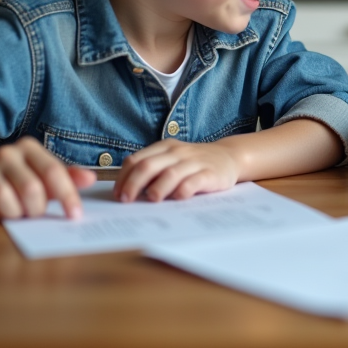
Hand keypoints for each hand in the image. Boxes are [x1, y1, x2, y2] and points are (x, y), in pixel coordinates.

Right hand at [0, 137, 95, 221]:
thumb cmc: (19, 175)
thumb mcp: (43, 172)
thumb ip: (68, 177)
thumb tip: (91, 179)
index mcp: (28, 147)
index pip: (53, 171)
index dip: (67, 195)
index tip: (75, 215)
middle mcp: (6, 155)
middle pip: (31, 189)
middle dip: (38, 209)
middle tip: (36, 213)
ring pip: (7, 201)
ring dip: (17, 214)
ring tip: (18, 211)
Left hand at [113, 139, 240, 202]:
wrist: (229, 156)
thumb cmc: (194, 163)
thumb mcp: (173, 159)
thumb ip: (154, 169)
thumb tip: (128, 191)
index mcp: (164, 148)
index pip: (136, 160)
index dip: (123, 177)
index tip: (118, 194)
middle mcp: (177, 152)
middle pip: (148, 166)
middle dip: (133, 184)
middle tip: (126, 200)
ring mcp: (194, 162)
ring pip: (170, 173)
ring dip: (157, 188)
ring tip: (151, 200)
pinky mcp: (209, 174)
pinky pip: (193, 182)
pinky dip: (182, 191)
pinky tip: (177, 198)